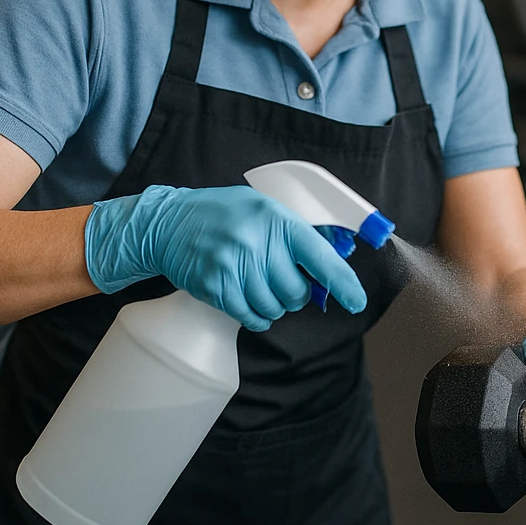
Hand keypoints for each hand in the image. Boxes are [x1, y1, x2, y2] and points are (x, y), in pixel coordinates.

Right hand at [83, 185, 366, 330]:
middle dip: (293, 293)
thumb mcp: (262, 207)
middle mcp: (257, 242)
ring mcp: (235, 266)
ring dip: (272, 304)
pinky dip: (255, 315)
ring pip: (274, 308)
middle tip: (277, 278)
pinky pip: (251, 317)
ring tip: (256, 284)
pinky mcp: (216, 287)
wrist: (169, 223)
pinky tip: (246, 298)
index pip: (320, 256)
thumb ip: (295, 232)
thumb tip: (335, 258)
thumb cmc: (223, 214)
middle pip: (297, 292)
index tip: (356, 301)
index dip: (342, 283)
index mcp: (276, 219)